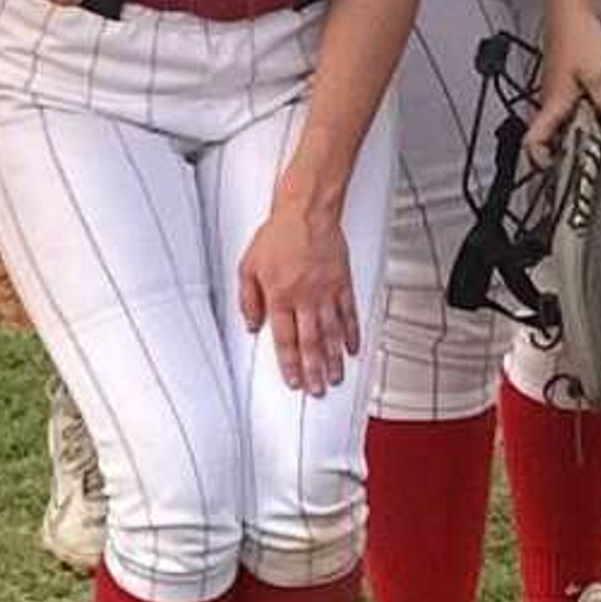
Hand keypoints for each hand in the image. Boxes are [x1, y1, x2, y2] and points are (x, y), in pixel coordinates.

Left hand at [236, 194, 361, 398]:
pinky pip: (349, 313)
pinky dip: (352, 333)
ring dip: (333, 359)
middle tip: (318, 390)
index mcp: (279, 296)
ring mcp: (326, 292)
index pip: (284, 338)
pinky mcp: (342, 282)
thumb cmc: (278, 234)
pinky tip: (352, 348)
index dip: (289, 364)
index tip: (293, 381)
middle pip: (310, 342)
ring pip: (330, 333)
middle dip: (313, 370)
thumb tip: (251, 324)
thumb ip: (248, 299)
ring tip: (335, 377)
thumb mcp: (248, 265)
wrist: (306, 211)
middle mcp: (304, 297)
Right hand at [523, 0, 600, 161]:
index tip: (552, 170)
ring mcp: (553, 86)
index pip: (534, 141)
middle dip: (566, 146)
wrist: (569, 8)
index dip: (538, 161)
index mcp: (552, 103)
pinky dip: (582, 106)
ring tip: (599, 125)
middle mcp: (548, 97)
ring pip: (561, 116)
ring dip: (578, 124)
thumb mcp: (599, 75)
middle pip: (550, 133)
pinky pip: (569, 100)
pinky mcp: (562, 75)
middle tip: (586, 150)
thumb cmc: (576, 35)